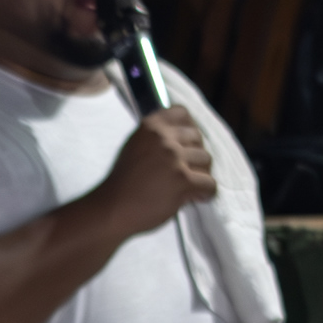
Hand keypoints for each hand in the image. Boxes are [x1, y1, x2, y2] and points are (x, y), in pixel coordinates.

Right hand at [96, 105, 215, 235]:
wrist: (111, 208)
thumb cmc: (122, 182)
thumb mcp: (135, 147)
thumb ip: (156, 138)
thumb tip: (183, 136)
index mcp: (150, 126)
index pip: (182, 113)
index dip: (189, 128)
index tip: (186, 144)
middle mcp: (163, 137)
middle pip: (198, 138)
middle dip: (194, 155)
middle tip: (186, 170)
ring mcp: (174, 158)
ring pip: (206, 160)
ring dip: (200, 174)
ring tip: (188, 186)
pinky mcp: (182, 180)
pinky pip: (210, 183)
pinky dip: (206, 193)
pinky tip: (196, 198)